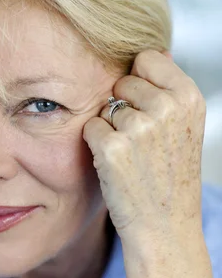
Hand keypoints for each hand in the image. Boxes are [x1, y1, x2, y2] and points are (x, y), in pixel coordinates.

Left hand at [83, 50, 205, 245]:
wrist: (164, 226)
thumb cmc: (169, 176)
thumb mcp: (184, 127)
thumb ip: (169, 89)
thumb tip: (154, 51)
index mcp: (188, 97)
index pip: (147, 58)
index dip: (139, 83)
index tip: (146, 110)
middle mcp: (167, 108)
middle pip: (121, 82)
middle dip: (122, 107)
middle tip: (139, 142)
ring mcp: (139, 128)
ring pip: (104, 107)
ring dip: (110, 129)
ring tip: (131, 157)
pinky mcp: (112, 149)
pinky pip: (90, 127)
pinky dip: (95, 145)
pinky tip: (115, 165)